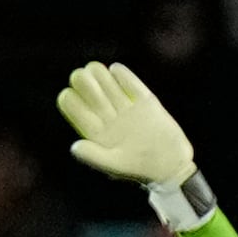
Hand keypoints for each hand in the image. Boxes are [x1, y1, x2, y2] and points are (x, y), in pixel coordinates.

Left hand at [56, 59, 195, 189]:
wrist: (171, 166)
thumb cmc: (140, 169)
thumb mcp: (115, 165)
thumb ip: (94, 156)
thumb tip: (74, 147)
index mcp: (100, 134)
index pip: (82, 116)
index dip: (73, 104)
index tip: (65, 93)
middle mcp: (112, 120)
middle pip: (96, 99)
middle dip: (86, 86)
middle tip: (78, 74)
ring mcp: (129, 111)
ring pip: (113, 91)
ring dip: (103, 79)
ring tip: (92, 67)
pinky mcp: (148, 105)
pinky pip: (135, 88)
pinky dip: (126, 78)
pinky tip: (115, 68)